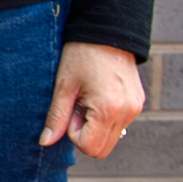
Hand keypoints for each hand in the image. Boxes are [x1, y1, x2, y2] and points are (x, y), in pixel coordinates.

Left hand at [40, 42, 144, 161]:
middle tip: (77, 106)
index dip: (73, 133)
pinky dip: (105, 118)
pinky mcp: (138, 103)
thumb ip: (56, 117)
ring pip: (111, 138)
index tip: (71, 108)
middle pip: (102, 149)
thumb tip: (45, 142)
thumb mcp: (64, 86)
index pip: (90, 147)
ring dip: (95, 126)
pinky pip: (119, 124)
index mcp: (109, 109)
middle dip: (84, 133)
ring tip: (88, 98)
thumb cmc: (81, 55)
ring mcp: (135, 109)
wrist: (107, 31)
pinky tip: (98, 96)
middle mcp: (128, 113)